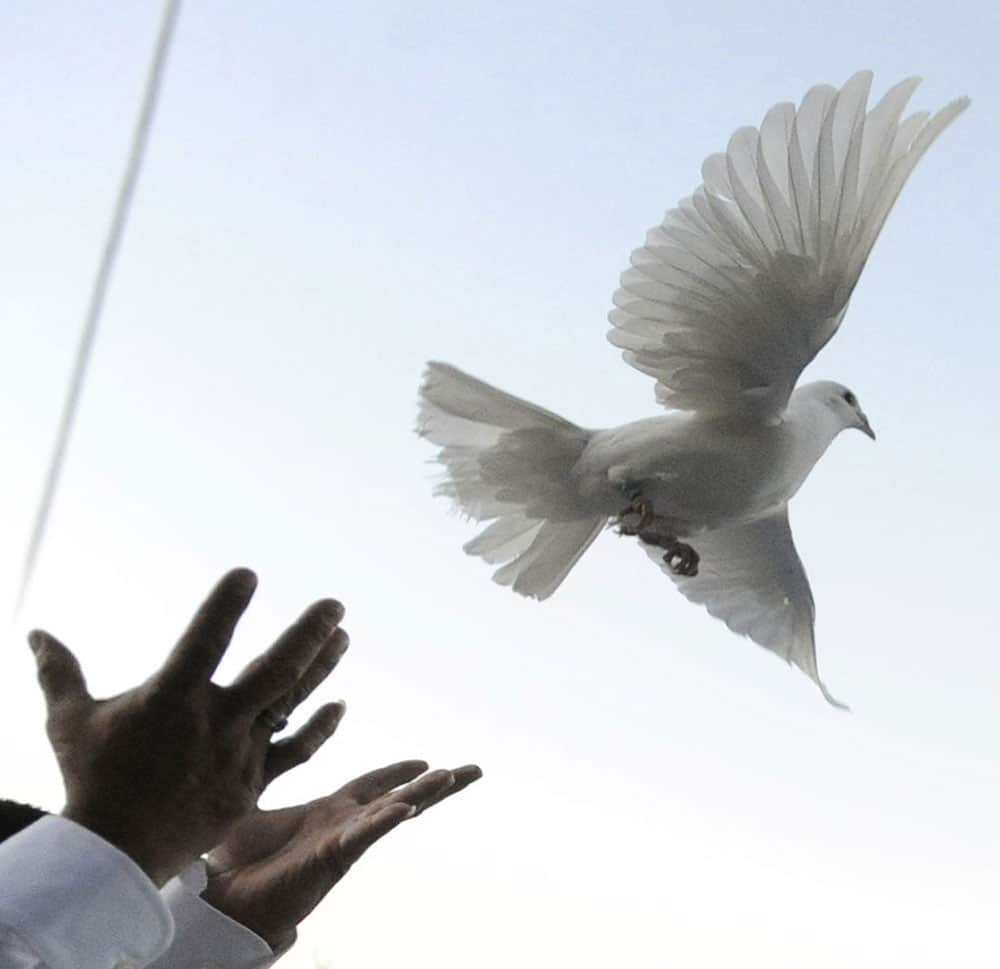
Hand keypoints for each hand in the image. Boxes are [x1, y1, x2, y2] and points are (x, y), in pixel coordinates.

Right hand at [29, 568, 349, 885]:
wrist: (116, 853)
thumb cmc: (92, 779)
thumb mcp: (70, 722)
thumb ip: (60, 673)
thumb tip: (34, 632)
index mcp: (171, 699)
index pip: (204, 641)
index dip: (225, 606)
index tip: (248, 574)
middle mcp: (214, 723)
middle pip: (273, 672)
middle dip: (306, 635)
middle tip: (334, 605)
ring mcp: (239, 753)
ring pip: (290, 704)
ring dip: (320, 668)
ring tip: (342, 635)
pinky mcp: (253, 783)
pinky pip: (296, 752)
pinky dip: (319, 730)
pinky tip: (340, 705)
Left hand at [203, 760, 482, 949]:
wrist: (219, 900)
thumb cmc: (231, 859)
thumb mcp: (254, 805)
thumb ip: (265, 778)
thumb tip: (254, 752)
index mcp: (328, 812)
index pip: (372, 785)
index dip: (398, 772)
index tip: (425, 761)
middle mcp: (343, 824)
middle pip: (400, 796)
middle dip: (438, 784)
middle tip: (473, 769)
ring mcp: (341, 840)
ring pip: (392, 812)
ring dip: (423, 795)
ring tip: (453, 777)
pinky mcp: (331, 857)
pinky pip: (364, 834)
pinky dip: (385, 819)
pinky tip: (405, 807)